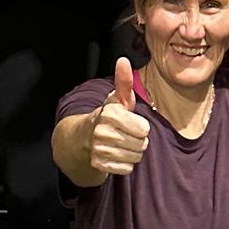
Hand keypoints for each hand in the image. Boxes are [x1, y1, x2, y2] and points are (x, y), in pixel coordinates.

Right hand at [88, 57, 150, 176]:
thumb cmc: (109, 117)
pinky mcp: (99, 164)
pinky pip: (127, 168)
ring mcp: (99, 148)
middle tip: (126, 135)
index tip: (130, 122)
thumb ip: (123, 81)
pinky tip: (116, 155)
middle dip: (138, 141)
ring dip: (132, 152)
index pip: (144, 129)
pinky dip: (125, 164)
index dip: (141, 126)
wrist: (84, 138)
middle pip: (142, 144)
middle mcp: (102, 131)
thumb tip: (123, 60)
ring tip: (122, 144)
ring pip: (135, 157)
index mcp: (110, 113)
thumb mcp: (117, 99)